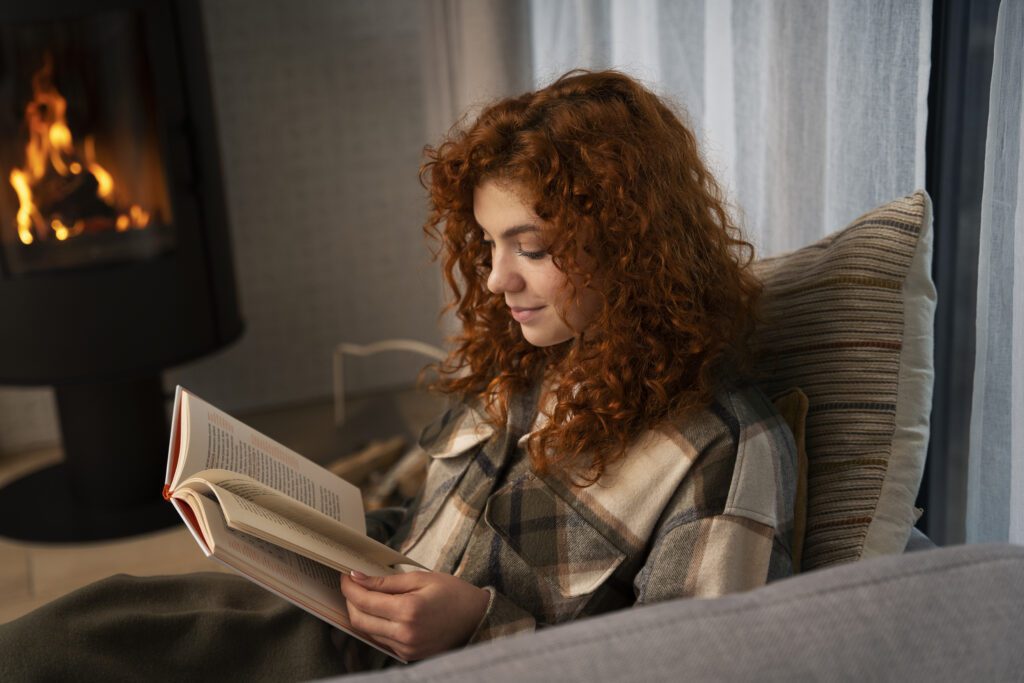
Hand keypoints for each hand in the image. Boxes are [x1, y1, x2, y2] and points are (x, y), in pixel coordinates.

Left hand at [340, 569, 489, 660]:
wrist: (477, 618)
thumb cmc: (453, 593)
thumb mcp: (421, 578)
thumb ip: (386, 581)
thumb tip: (358, 577)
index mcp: (408, 610)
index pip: (365, 601)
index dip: (350, 587)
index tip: (345, 575)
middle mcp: (404, 634)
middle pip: (359, 620)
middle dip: (350, 600)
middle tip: (351, 584)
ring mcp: (406, 648)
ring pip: (367, 632)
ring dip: (360, 613)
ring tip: (365, 595)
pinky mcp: (408, 655)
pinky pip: (381, 640)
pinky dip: (374, 625)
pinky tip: (379, 611)